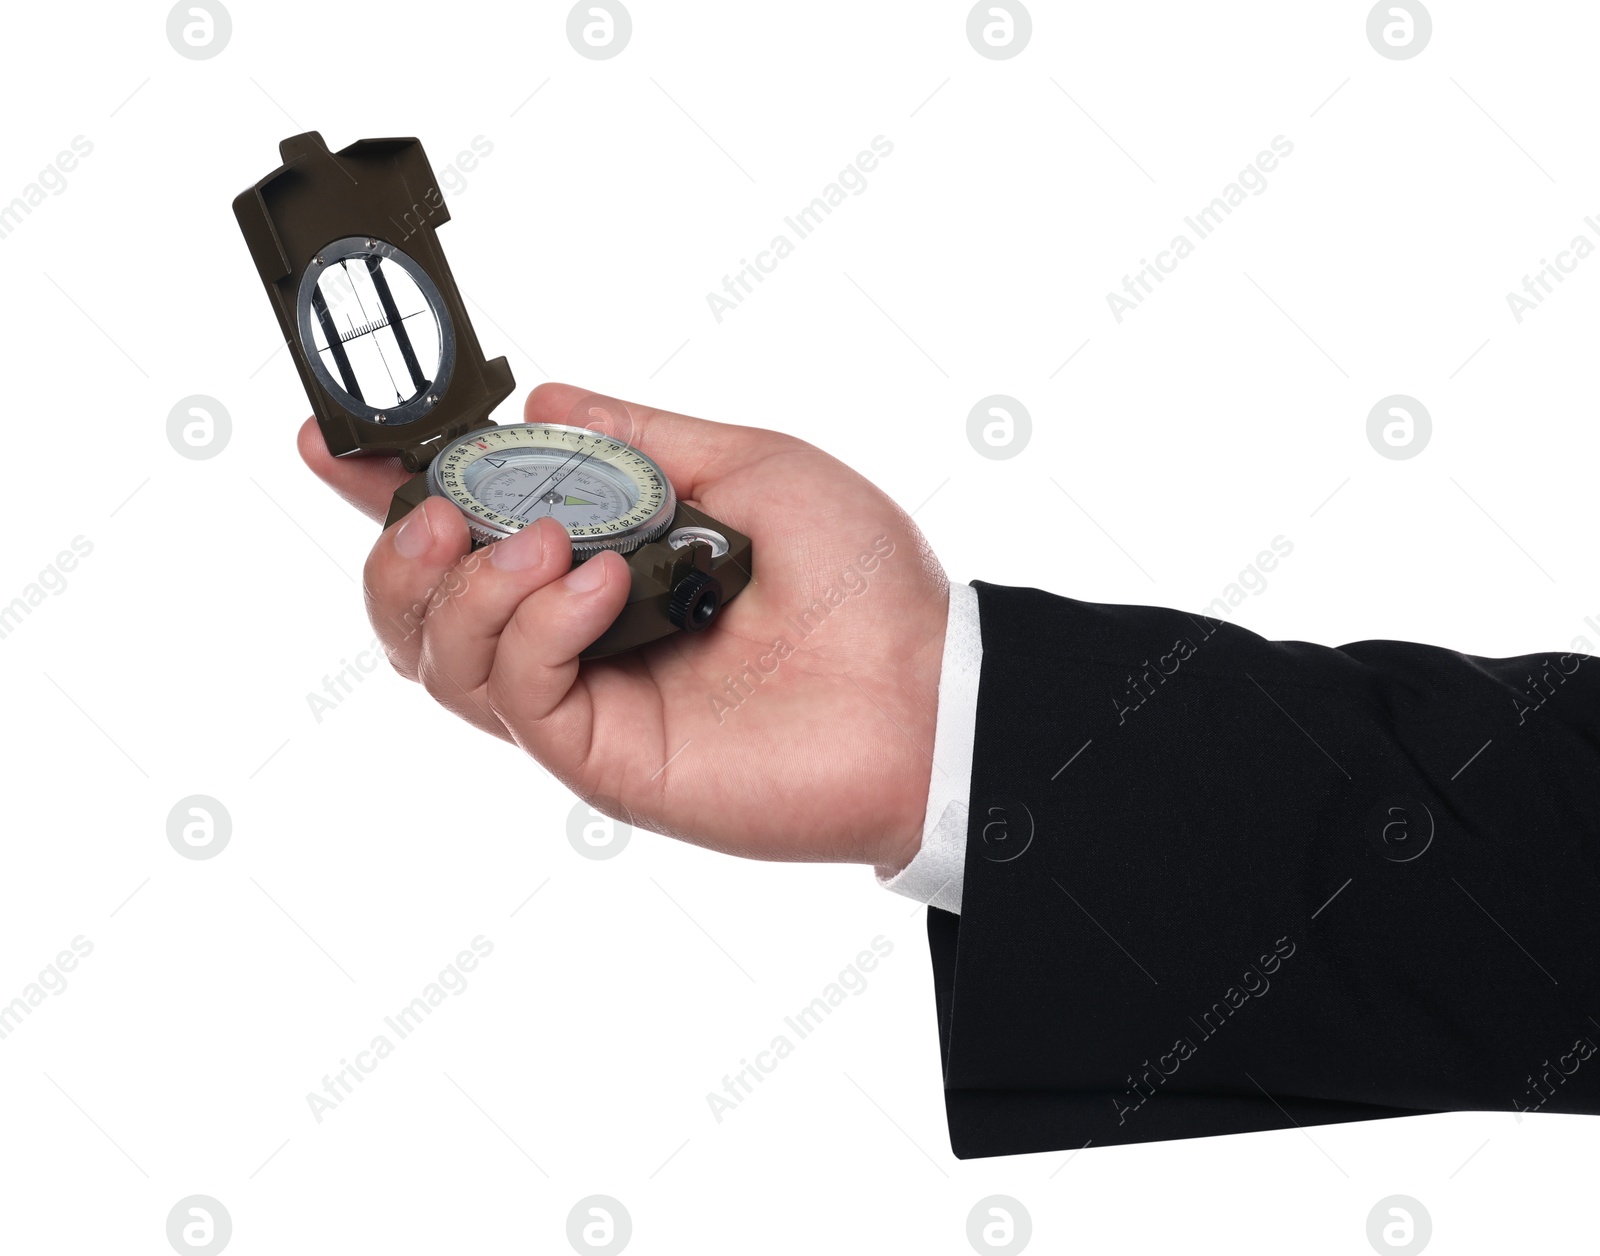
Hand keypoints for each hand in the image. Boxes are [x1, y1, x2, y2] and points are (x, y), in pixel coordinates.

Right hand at [298, 383, 948, 871]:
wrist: (927, 694)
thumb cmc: (863, 585)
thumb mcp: (754, 468)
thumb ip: (646, 439)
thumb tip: (544, 399)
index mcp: (605, 570)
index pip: (469, 536)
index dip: (388, 494)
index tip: (329, 443)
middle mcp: (580, 641)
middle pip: (422, 613)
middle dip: (399, 551)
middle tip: (436, 509)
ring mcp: (588, 706)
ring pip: (443, 660)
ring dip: (465, 586)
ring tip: (538, 543)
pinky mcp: (604, 759)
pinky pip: (518, 694)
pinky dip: (535, 625)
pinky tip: (595, 587)